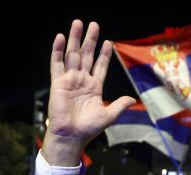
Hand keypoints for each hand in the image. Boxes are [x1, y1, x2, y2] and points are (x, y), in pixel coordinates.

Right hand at [42, 20, 135, 165]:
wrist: (72, 136)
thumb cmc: (89, 129)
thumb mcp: (109, 115)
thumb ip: (119, 105)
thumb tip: (133, 99)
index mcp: (94, 88)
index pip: (100, 66)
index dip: (104, 54)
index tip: (108, 42)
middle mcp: (82, 81)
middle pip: (87, 55)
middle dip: (90, 40)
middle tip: (93, 24)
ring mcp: (69, 80)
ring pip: (72, 55)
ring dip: (75, 39)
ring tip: (78, 23)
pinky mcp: (58, 82)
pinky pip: (57, 63)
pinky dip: (57, 50)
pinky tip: (60, 37)